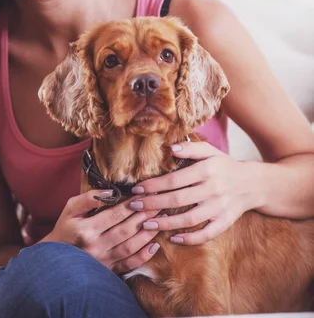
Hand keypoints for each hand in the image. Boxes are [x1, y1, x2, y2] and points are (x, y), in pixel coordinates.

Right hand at [40, 189, 161, 273]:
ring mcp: (103, 261)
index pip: (114, 215)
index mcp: (86, 230)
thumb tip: (110, 193)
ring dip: (147, 233)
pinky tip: (154, 245)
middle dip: (144, 215)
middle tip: (158, 204)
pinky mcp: (108, 271)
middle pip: (126, 230)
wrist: (56, 259)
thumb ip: (89, 198)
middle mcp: (96, 247)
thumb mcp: (70, 208)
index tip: (145, 194)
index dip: (132, 204)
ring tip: (159, 220)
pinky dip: (143, 256)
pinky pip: (129, 265)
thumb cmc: (65, 228)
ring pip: (130, 247)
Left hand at [130, 142, 256, 244]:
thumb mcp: (209, 151)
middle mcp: (212, 189)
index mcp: (206, 170)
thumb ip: (191, 148)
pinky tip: (173, 238)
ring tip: (146, 224)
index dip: (153, 185)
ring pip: (188, 219)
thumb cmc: (224, 165)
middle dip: (153, 203)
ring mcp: (219, 208)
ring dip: (165, 223)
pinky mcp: (225, 222)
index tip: (137, 189)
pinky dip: (190, 239)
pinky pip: (206, 234)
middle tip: (134, 206)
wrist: (253, 183)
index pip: (174, 179)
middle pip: (177, 199)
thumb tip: (171, 148)